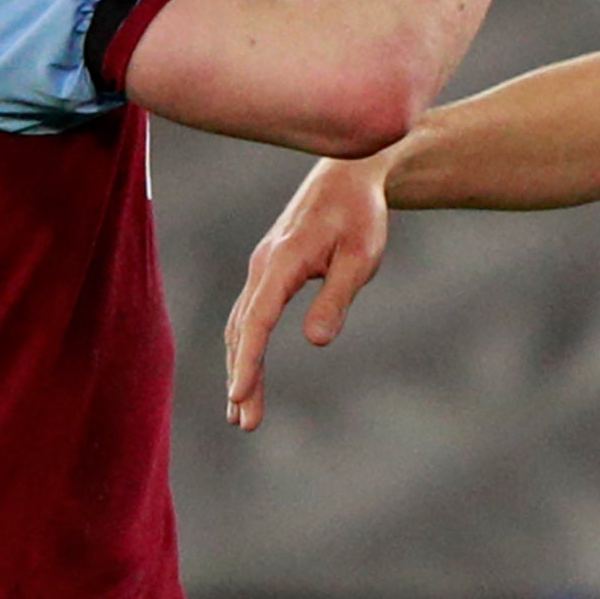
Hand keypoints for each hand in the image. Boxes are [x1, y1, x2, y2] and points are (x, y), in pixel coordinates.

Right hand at [225, 153, 396, 430]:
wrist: (349, 174)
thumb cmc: (360, 214)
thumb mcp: (360, 257)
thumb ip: (337, 297)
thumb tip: (316, 342)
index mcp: (282, 263)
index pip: (258, 321)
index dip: (248, 362)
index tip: (238, 397)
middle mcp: (263, 266)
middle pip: (243, 331)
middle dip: (241, 378)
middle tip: (244, 424)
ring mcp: (262, 268)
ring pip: (241, 326)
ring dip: (240, 367)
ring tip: (240, 413)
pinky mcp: (269, 270)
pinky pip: (249, 315)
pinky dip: (245, 346)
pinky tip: (247, 372)